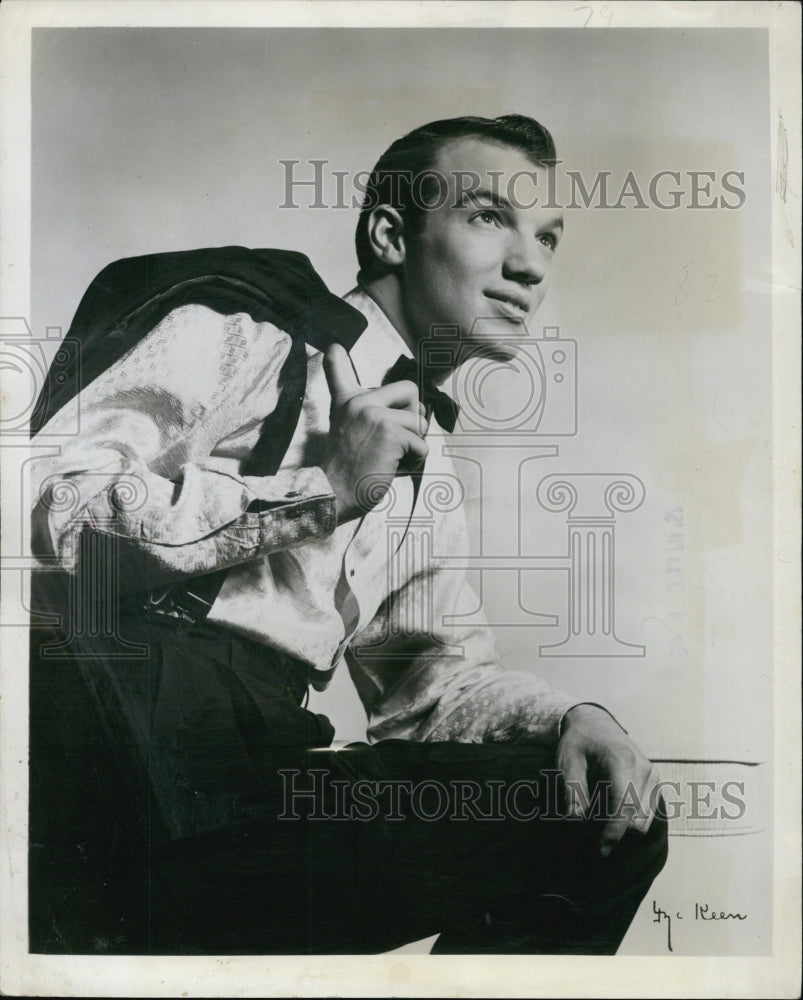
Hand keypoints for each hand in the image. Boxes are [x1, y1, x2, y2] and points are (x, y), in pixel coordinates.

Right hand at [322, 344, 427, 523]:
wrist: (334, 494)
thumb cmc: (345, 470)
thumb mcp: (347, 431)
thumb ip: (367, 413)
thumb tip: (416, 410)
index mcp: (346, 400)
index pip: (335, 365)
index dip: (336, 355)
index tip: (333, 347)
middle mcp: (359, 401)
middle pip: (409, 388)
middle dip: (415, 414)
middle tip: (401, 434)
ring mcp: (375, 415)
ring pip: (419, 421)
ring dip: (415, 443)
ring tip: (394, 457)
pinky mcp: (391, 433)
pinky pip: (422, 444)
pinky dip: (416, 459)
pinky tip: (396, 466)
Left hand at [556, 703, 661, 857]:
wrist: (594, 723)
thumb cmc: (578, 743)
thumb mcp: (567, 762)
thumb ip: (572, 791)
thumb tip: (576, 822)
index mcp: (622, 760)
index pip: (624, 805)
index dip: (614, 832)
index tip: (602, 851)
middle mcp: (644, 769)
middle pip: (635, 818)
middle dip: (612, 829)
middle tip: (587, 821)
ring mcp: (653, 775)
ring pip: (643, 821)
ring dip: (621, 825)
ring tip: (597, 809)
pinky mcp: (655, 783)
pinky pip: (647, 815)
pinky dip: (629, 819)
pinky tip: (609, 806)